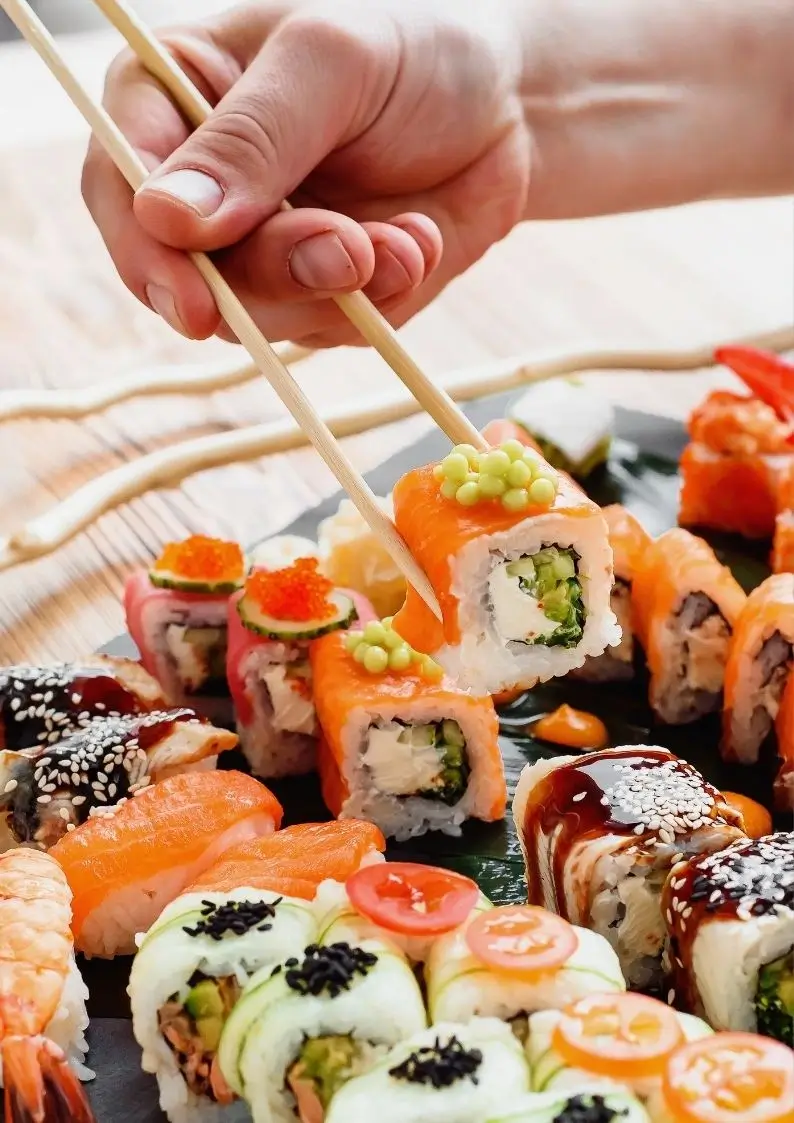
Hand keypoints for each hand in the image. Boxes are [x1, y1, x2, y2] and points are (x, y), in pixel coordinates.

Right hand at [82, 0, 529, 345]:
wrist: (509, 106)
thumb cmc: (413, 50)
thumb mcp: (332, 63)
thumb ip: (254, 139)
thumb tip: (169, 220)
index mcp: (178, 99)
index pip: (120, 182)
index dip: (146, 250)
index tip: (194, 301)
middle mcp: (210, 184)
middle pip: (190, 270)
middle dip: (274, 273)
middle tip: (348, 247)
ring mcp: (264, 245)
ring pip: (261, 312)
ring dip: (336, 287)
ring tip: (405, 237)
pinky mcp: (320, 290)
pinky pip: (329, 328)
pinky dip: (381, 299)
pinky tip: (420, 243)